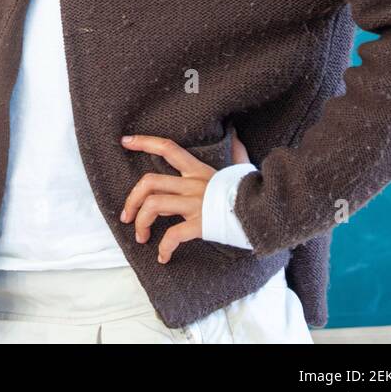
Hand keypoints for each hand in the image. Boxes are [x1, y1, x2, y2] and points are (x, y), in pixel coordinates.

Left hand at [120, 126, 250, 263]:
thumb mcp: (241, 168)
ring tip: (141, 237)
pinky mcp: (200, 224)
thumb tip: (237, 134)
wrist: (265, 211)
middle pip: (149, 182)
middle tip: (127, 215)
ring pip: (154, 205)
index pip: (168, 148)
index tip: (125, 141)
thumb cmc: (251, 192)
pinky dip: (164, 247)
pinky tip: (163, 257)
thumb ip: (236, 152)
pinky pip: (173, 235)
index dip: (144, 142)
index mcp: (198, 170)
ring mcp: (195, 204)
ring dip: (141, 222)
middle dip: (132, 198)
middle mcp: (193, 184)